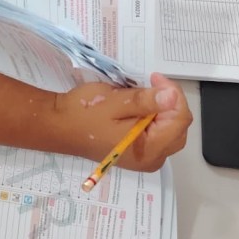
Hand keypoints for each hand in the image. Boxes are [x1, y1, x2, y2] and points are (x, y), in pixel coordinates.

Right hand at [56, 72, 192, 171]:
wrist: (59, 127)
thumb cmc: (84, 114)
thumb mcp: (115, 102)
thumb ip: (146, 101)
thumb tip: (172, 96)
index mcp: (148, 149)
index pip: (179, 119)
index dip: (173, 94)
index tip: (155, 78)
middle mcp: (151, 159)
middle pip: (179, 128)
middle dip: (171, 103)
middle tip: (152, 85)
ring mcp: (145, 159)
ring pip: (171, 132)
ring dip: (163, 111)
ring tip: (144, 96)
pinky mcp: (138, 154)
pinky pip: (158, 136)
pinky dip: (155, 120)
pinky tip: (139, 109)